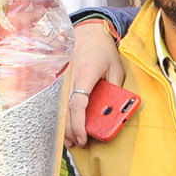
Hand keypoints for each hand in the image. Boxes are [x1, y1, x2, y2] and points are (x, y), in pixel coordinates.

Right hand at [64, 21, 125, 147]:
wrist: (88, 32)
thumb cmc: (104, 50)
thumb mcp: (116, 68)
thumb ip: (116, 88)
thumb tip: (114, 110)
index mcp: (85, 75)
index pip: (78, 104)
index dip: (79, 124)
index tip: (83, 137)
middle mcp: (70, 78)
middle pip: (65, 110)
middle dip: (70, 130)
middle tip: (78, 144)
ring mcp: (63, 78)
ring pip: (60, 107)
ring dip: (64, 125)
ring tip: (71, 141)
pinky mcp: (61, 80)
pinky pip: (59, 101)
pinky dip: (62, 115)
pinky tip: (65, 126)